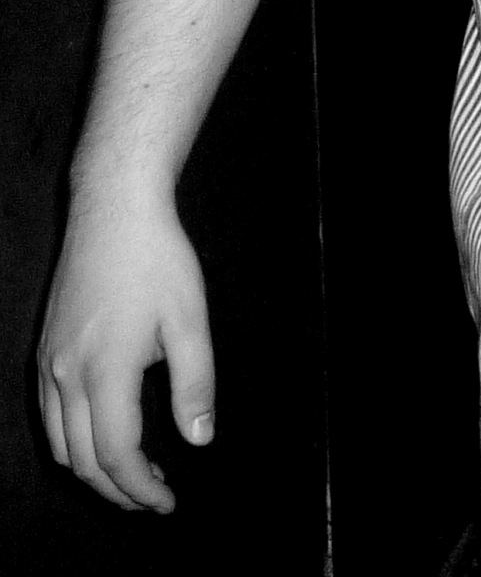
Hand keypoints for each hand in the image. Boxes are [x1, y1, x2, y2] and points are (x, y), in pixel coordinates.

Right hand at [37, 189, 215, 511]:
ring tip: (133, 474)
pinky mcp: (44, 350)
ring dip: (92, 471)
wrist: (113, 211)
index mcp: (105, 372)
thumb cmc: (158, 260)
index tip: (167, 504)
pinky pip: (50, 417)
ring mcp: (49, 363)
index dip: (141, 489)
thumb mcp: (191, 319)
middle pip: (82, 461)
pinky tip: (104, 433)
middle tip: (154, 499)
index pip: (116, 455)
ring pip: (59, 444)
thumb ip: (196, 384)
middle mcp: (66, 375)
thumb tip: (200, 440)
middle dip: (118, 490)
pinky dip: (73, 442)